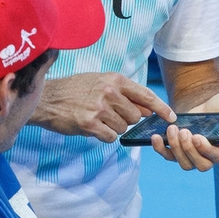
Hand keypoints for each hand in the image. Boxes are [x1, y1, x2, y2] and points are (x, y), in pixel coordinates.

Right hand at [32, 72, 173, 142]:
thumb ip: (125, 95)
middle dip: (126, 120)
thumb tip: (148, 110)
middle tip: (109, 115)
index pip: (146, 95)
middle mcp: (109, 92)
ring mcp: (100, 108)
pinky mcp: (90, 124)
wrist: (47, 98)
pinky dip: (103, 136)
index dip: (161, 108)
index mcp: (114, 80)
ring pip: (123, 128)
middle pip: (135, 116)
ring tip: (97, 118)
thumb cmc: (75, 90)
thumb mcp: (101, 83)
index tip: (171, 117)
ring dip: (113, 128)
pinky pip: (110, 137)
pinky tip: (91, 127)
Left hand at [151, 89, 218, 171]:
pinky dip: (160, 149)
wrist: (205, 102)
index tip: (198, 136)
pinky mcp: (178, 149)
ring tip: (173, 129)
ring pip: (183, 163)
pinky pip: (168, 156)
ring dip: (175, 148)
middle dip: (188, 150)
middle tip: (184, 132)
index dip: (205, 150)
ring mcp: (192, 154)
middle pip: (198, 165)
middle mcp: (208, 155)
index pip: (216, 157)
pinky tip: (155, 137)